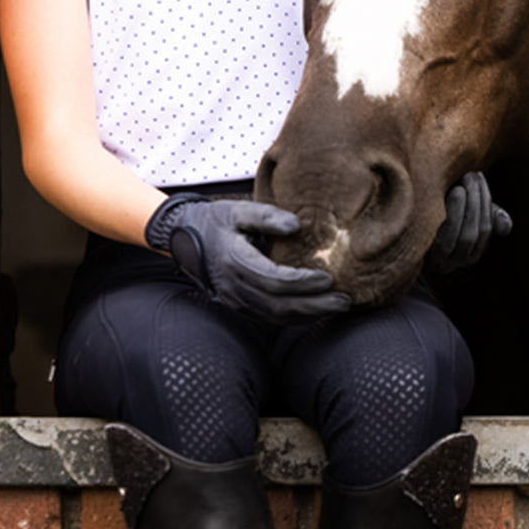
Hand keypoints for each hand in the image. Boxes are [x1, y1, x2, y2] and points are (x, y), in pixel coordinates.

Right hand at [145, 194, 351, 322]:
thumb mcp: (238, 210)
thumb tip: (297, 226)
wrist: (185, 239)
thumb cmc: (216, 221)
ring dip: (308, 315)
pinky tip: (314, 310)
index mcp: (235, 261)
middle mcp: (235, 287)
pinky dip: (294, 317)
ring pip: (275, 316)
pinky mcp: (239, 307)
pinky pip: (269, 318)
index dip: (303, 283)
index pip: (274, 280)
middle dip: (314, 305)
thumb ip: (267, 216)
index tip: (328, 278)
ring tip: (336, 307)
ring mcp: (235, 301)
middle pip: (279, 304)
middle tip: (343, 301)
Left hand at [426, 172, 511, 274]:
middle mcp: (458, 260)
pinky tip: (446, 198)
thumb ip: (485, 214)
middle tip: (471, 175)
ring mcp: (443, 262)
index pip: (487, 227)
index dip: (485, 201)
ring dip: (465, 209)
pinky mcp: (425, 257)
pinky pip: (443, 240)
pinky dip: (449, 218)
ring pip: (465, 237)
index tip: (478, 176)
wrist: (400, 231)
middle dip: (477, 201)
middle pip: (476, 232)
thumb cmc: (436, 213)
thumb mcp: (461, 213)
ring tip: (461, 186)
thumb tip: (506, 225)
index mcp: (471, 251)